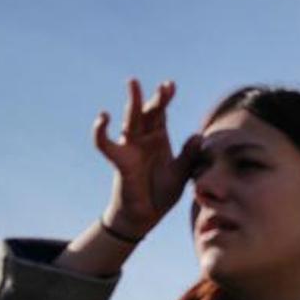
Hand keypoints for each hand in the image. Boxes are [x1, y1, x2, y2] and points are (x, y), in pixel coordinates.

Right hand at [94, 78, 200, 239]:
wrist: (145, 215)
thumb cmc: (162, 192)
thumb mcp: (181, 173)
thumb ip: (189, 155)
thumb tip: (198, 135)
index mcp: (159, 139)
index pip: (161, 114)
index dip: (165, 99)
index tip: (170, 85)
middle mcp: (144, 139)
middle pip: (148, 112)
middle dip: (155, 98)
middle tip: (165, 86)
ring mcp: (131, 148)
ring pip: (130, 120)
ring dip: (132, 102)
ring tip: (134, 84)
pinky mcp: (120, 160)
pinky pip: (105, 144)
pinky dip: (101, 131)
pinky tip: (103, 117)